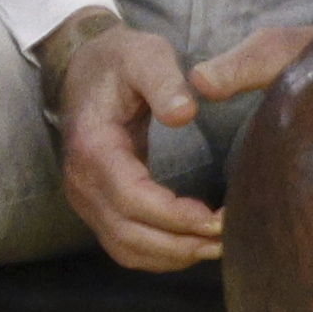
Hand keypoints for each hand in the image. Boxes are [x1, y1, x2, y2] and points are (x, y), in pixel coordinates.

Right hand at [52, 15, 312, 270]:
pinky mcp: (99, 205)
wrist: (87, 66)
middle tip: (230, 239)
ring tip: (219, 246)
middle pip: (130, 234)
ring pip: (127, 248)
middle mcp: (82, 181)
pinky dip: (161, 254)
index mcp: (93, 147)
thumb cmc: (121, 61)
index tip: (218, 219)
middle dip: (181, 243)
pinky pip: (126, 245)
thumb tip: (185, 114)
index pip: (132, 198)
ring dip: (174, 255)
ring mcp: (86, 197)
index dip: (175, 217)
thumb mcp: (144, 55)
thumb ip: (164, 81)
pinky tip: (195, 245)